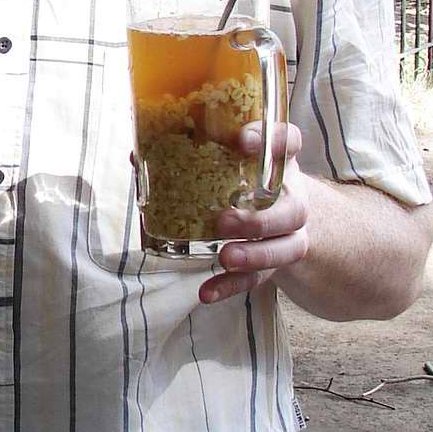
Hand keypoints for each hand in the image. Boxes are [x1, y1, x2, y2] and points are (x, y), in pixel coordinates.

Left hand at [198, 121, 309, 305]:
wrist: (280, 215)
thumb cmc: (245, 180)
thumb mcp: (228, 161)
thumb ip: (190, 157)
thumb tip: (138, 155)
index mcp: (278, 161)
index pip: (288, 141)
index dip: (271, 139)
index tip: (242, 140)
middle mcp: (292, 198)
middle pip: (294, 210)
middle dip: (259, 219)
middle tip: (224, 221)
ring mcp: (289, 234)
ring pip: (287, 248)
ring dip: (255, 255)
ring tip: (225, 258)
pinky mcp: (276, 263)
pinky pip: (260, 278)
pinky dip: (232, 286)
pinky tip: (208, 292)